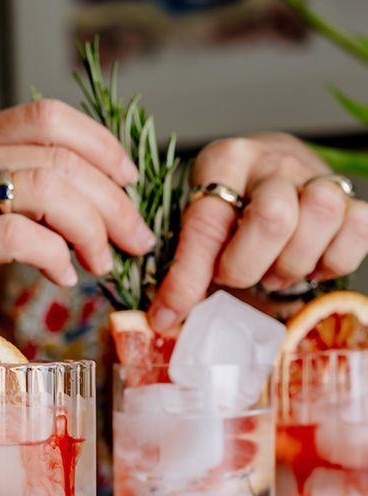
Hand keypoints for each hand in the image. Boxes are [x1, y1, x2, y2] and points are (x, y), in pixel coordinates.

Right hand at [0, 100, 154, 350]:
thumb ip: (11, 201)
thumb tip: (83, 211)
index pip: (50, 117)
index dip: (102, 145)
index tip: (131, 182)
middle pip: (61, 157)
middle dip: (114, 201)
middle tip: (137, 239)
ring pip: (48, 191)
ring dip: (92, 230)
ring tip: (104, 263)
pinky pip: (20, 238)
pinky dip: (56, 258)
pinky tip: (63, 276)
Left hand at [149, 132, 367, 331]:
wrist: (276, 180)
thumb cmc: (235, 213)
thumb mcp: (201, 228)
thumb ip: (185, 266)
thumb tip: (163, 318)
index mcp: (224, 161)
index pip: (206, 222)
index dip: (186, 278)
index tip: (167, 314)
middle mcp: (272, 162)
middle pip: (273, 217)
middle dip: (248, 266)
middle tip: (236, 278)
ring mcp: (315, 176)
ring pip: (320, 217)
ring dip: (292, 264)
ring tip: (273, 273)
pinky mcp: (350, 198)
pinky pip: (357, 230)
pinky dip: (332, 262)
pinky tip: (309, 265)